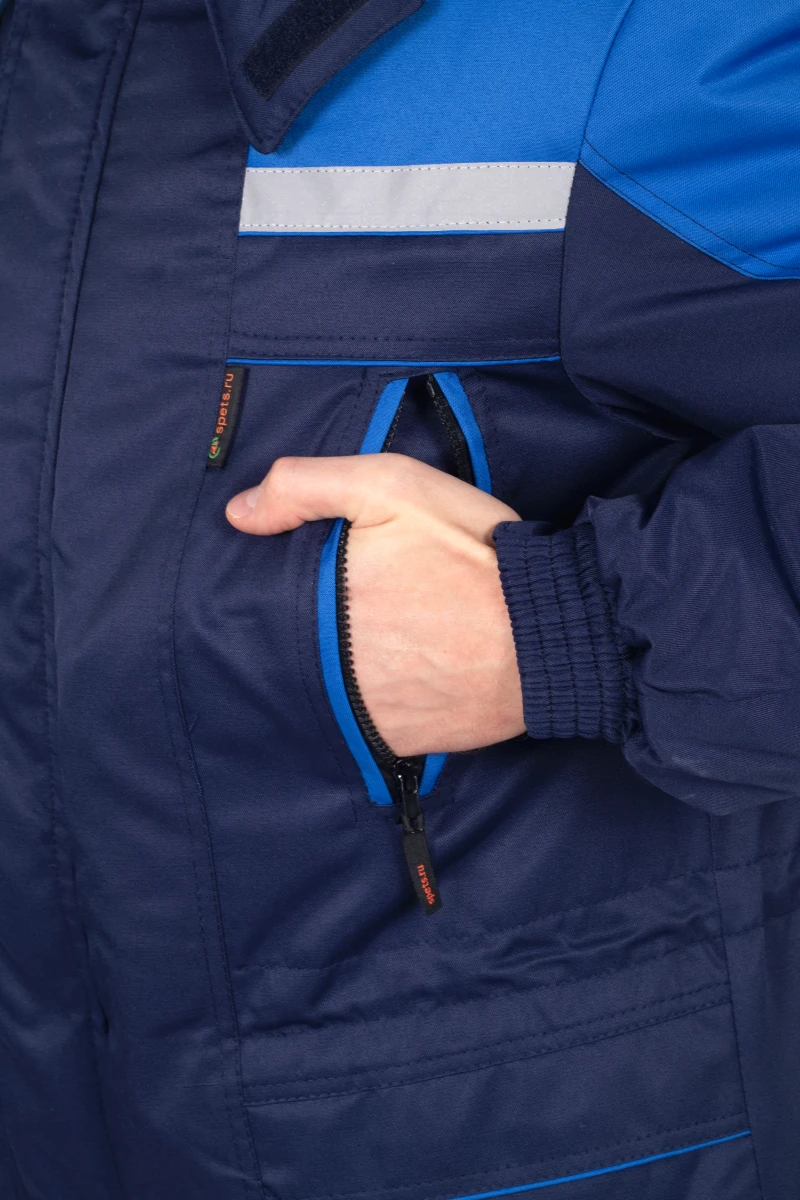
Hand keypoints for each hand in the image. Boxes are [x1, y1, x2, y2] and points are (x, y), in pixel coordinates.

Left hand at [225, 455, 524, 755]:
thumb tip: (237, 514)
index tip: (311, 576)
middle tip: (360, 607)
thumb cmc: (474, 555)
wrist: (549, 632)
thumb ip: (306, 486)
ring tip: (381, 641)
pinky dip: (369, 701)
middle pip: (287, 642)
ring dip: (336, 667)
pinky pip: (359, 721)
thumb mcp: (393, 485)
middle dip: (310, 625)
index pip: (259, 596)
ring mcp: (355, 705)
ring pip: (319, 684)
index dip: (277, 584)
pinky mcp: (391, 739)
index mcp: (317, 596)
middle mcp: (323, 659)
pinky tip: (397, 676)